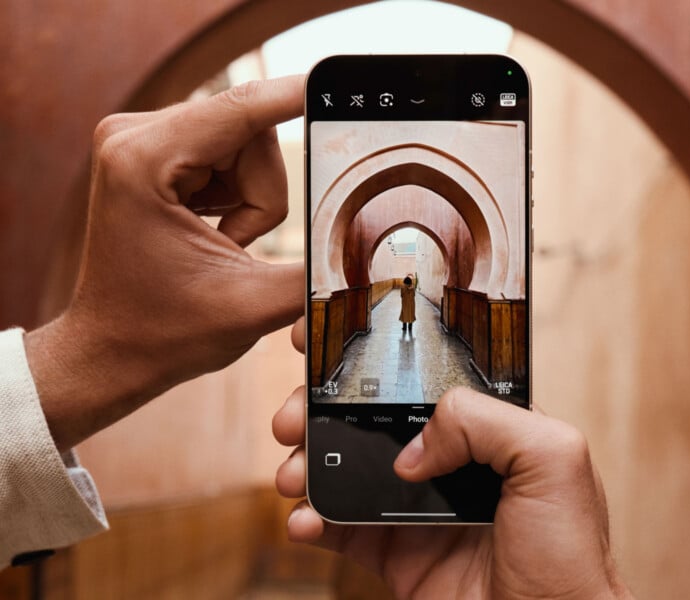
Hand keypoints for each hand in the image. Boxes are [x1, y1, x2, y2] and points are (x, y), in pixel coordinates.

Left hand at [25, 76, 304, 450]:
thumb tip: (368, 256)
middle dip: (261, 196)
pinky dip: (237, 197)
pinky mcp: (155, 152)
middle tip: (236, 245)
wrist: (115, 350)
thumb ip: (318, 274)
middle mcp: (132, 136)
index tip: (333, 86)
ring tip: (221, 244)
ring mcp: (140, 140)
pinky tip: (212, 232)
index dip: (295, 96)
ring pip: (246, 144)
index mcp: (143, 162)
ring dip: (251, 201)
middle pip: (251, 132)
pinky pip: (229, 153)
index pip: (242, 110)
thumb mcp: (255, 307)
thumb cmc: (165, 332)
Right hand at [273, 320, 632, 599]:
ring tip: (293, 473)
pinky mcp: (397, 553)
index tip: (325, 346)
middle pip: (371, 422)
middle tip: (295, 417)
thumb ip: (485, 420)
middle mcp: (449, 463)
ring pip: (348, 471)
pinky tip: (304, 520)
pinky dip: (313, 520)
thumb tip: (415, 447)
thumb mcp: (553, 459)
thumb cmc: (570, 555)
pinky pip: (342, 528)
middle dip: (323, 412)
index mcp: (487, 429)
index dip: (374, 364)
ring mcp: (418, 509)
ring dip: (309, 464)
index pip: (422, 382)